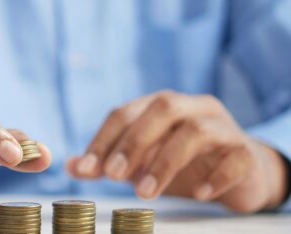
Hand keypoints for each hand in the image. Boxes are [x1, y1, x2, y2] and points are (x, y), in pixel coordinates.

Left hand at [67, 91, 287, 212]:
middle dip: (133, 142)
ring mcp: (222, 126)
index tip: (86, 168)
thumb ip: (108, 162)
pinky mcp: (246, 151)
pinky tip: (198, 194)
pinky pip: (235, 157)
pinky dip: (215, 176)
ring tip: (146, 193)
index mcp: (161, 106)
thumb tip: (71, 166)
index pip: (125, 112)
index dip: (103, 139)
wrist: (239, 172)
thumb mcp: (141, 162)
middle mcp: (192, 107)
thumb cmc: (183, 163)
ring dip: (165, 162)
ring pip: (196, 131)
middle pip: (162, 109)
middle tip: (113, 175)